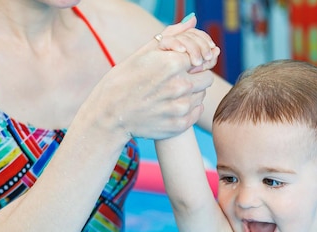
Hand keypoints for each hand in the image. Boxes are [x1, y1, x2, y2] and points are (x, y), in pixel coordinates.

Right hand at [82, 18, 217, 140]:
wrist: (109, 114)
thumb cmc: (123, 80)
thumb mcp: (143, 53)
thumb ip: (172, 36)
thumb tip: (192, 20)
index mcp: (171, 64)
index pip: (200, 56)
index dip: (191, 60)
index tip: (180, 65)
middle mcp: (180, 86)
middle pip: (207, 77)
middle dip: (195, 76)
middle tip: (176, 80)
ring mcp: (181, 107)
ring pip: (202, 95)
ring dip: (192, 93)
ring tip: (170, 94)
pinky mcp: (180, 124)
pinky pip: (197, 111)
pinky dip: (188, 109)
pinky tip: (171, 106)